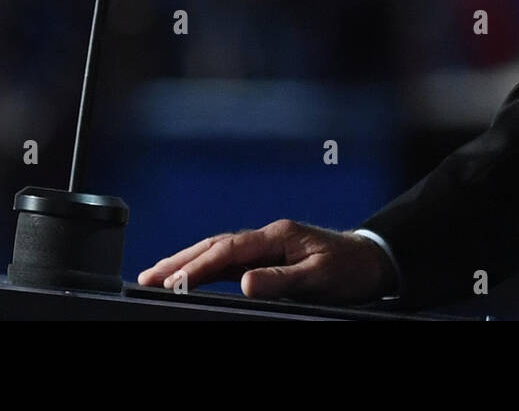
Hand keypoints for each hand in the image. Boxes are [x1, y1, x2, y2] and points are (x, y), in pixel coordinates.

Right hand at [136, 219, 397, 303]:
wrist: (372, 259)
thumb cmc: (349, 268)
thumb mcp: (319, 277)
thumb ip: (282, 279)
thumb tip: (245, 282)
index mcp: (278, 235)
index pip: (228, 249)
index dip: (197, 265)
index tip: (170, 281)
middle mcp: (269, 236)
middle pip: (216, 245)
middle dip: (180, 260)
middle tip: (146, 277)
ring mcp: (268, 245)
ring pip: (219, 251)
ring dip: (188, 262)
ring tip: (157, 276)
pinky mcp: (270, 256)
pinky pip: (230, 261)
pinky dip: (206, 267)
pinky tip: (191, 276)